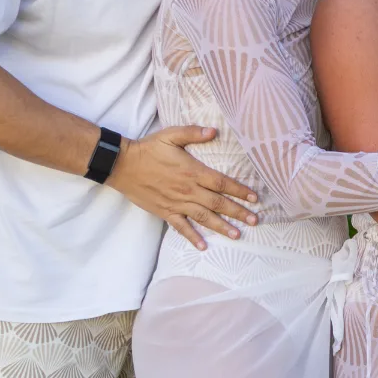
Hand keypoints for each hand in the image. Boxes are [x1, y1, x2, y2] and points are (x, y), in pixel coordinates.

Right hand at [108, 125, 259, 248]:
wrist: (122, 165)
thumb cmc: (148, 149)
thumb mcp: (170, 135)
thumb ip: (193, 133)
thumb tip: (214, 131)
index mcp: (193, 172)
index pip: (222, 183)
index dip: (240, 190)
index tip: (254, 198)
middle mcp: (188, 190)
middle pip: (218, 204)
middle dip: (238, 212)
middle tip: (255, 220)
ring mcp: (177, 203)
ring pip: (204, 218)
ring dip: (222, 227)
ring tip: (237, 235)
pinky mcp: (165, 212)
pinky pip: (181, 227)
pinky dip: (192, 237)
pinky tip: (203, 246)